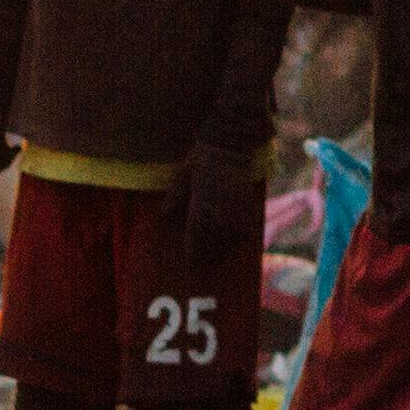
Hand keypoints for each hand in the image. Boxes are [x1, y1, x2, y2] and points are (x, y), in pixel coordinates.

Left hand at [183, 142, 270, 259]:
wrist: (229, 143)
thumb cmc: (200, 158)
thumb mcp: (182, 176)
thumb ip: (174, 196)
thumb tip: (162, 215)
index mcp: (200, 204)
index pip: (196, 235)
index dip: (193, 250)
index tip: (190, 259)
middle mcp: (218, 209)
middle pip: (214, 241)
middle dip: (209, 254)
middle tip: (204, 265)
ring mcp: (234, 206)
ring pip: (231, 236)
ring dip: (225, 248)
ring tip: (220, 258)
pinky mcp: (246, 201)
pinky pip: (246, 224)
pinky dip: (242, 235)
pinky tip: (238, 240)